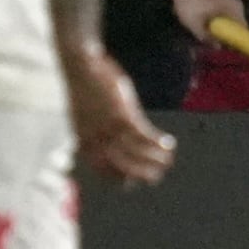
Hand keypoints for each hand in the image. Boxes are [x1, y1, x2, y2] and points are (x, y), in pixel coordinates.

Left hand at [65, 49, 175, 186]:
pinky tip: (169, 143)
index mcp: (83, 140)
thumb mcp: (82, 113)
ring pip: (136, 152)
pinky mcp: (122, 114)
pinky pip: (144, 135)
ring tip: (168, 160)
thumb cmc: (84, 87)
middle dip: (140, 173)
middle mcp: (95, 138)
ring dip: (155, 159)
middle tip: (155, 177)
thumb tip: (100, 140)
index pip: (100, 168)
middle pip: (121, 165)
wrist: (80, 65)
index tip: (131, 183)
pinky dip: (158, 142)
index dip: (117, 178)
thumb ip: (90, 130)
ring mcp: (109, 127)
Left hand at [168, 0, 247, 42]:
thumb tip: (218, 48)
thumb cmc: (190, 3)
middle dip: (228, 38)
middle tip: (217, 47)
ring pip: (231, 23)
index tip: (230, 51)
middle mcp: (237, 7)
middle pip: (237, 28)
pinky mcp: (224, 4)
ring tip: (210, 38)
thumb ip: (207, 37)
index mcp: (234, 10)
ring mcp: (231, 4)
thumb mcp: (195, 23)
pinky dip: (218, 24)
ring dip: (222, 31)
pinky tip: (207, 28)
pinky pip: (226, 18)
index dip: (238, 42)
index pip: (243, 31)